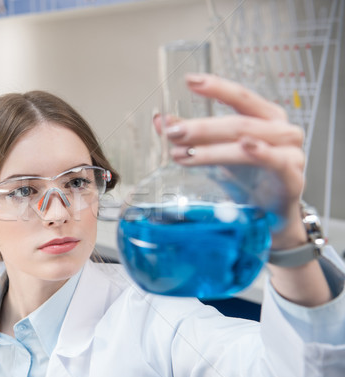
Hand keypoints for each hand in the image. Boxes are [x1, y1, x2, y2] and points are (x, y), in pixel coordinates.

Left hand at [158, 73, 330, 305]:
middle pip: (237, 121)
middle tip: (172, 131)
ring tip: (183, 153)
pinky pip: (277, 161)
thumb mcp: (217, 153)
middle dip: (201, 127)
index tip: (190, 81)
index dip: (216, 87)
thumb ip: (192, 136)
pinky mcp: (293, 176)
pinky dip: (261, 152)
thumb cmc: (248, 179)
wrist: (270, 217)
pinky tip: (245, 147)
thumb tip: (161, 121)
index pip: (239, 96)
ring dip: (212, 147)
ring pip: (248, 141)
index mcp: (265, 117)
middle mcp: (280, 129)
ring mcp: (290, 152)